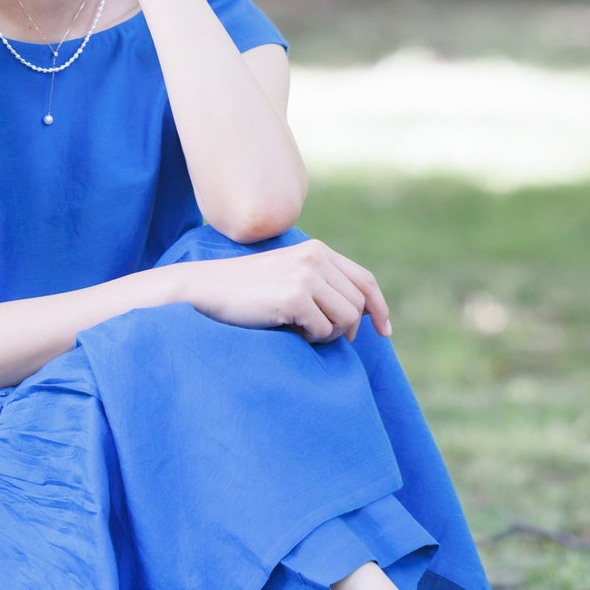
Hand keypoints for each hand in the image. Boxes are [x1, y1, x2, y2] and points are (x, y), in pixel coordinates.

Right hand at [182, 241, 390, 343]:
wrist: (205, 290)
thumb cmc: (246, 292)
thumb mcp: (288, 277)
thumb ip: (322, 284)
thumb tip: (360, 316)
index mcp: (317, 251)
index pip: (364, 280)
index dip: (379, 307)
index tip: (384, 331)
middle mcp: (315, 258)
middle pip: (358, 304)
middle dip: (345, 328)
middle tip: (319, 337)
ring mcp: (305, 275)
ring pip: (346, 319)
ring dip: (327, 335)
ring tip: (300, 331)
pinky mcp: (294, 296)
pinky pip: (323, 330)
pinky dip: (310, 339)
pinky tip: (288, 331)